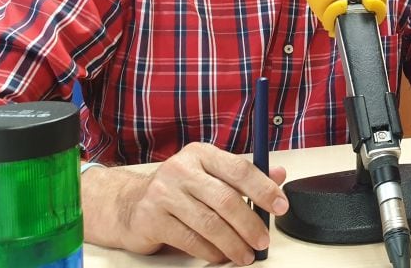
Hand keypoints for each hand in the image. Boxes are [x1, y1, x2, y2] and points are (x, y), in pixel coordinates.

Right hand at [82, 142, 287, 265]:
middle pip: (226, 199)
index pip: (239, 169)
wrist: (129, 204)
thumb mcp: (211, 174)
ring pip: (209, 223)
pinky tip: (221, 256)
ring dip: (233, 243)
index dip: (264, 189)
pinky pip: (190, 239)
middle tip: (263, 240)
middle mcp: (181, 169)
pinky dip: (211, 251)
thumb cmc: (180, 189)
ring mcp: (163, 193)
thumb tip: (280, 174)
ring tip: (245, 254)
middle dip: (250, 224)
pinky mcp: (152, 219)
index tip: (280, 206)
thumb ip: (244, 175)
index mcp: (201, 154)